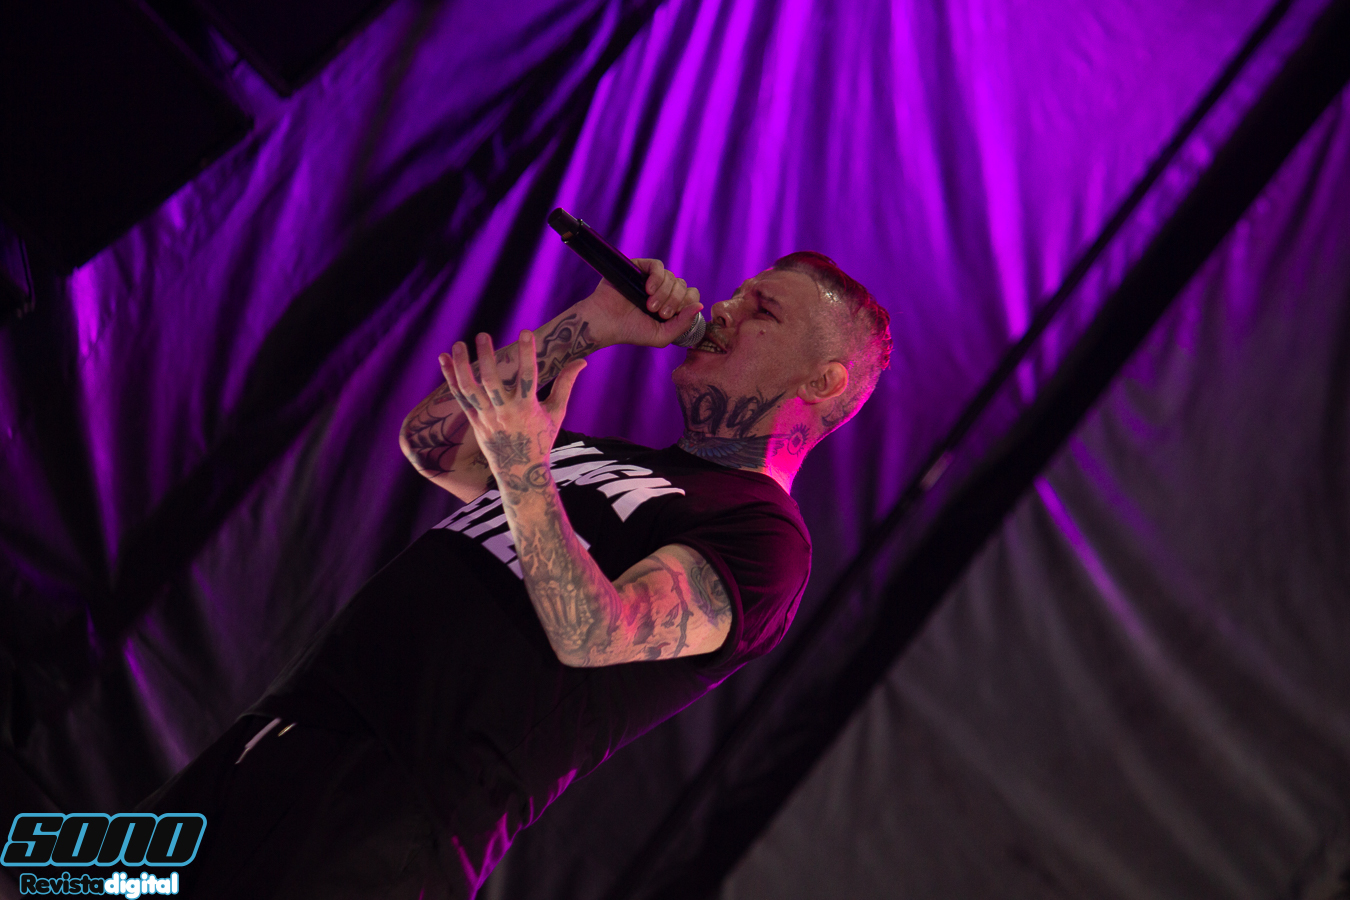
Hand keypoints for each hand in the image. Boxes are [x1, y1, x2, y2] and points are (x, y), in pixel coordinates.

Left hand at [441, 331, 585, 479]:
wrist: (520, 472)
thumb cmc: (541, 439)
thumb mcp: (557, 413)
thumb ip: (566, 384)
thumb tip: (582, 360)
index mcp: (527, 408)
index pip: (527, 377)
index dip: (527, 354)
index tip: (526, 331)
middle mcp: (504, 412)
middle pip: (492, 383)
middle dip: (486, 358)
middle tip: (483, 335)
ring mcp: (486, 417)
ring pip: (470, 389)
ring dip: (462, 366)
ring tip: (457, 344)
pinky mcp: (474, 421)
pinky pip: (459, 397)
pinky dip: (450, 377)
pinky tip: (443, 357)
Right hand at [578, 258, 702, 347]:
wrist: (604, 323)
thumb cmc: (630, 331)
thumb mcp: (662, 336)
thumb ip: (683, 324)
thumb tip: (701, 305)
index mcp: (670, 304)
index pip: (691, 295)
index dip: (687, 303)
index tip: (673, 316)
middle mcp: (662, 290)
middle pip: (682, 286)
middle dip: (675, 301)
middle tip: (660, 313)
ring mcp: (650, 278)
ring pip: (671, 276)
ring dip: (664, 293)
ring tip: (649, 305)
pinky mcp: (639, 268)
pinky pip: (657, 265)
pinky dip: (657, 277)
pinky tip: (648, 289)